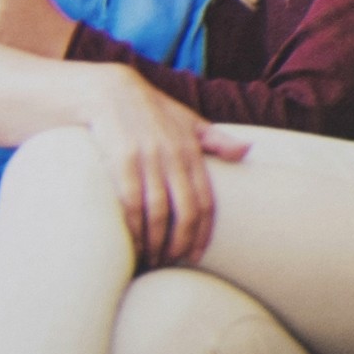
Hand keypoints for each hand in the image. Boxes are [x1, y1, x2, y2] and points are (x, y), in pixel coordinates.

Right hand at [75, 71, 231, 264]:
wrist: (106, 90)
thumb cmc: (149, 110)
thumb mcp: (187, 120)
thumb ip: (215, 139)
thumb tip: (247, 151)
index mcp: (192, 151)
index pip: (205, 200)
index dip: (203, 231)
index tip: (197, 255)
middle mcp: (173, 157)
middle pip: (185, 211)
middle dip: (180, 242)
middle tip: (172, 263)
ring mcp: (147, 159)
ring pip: (159, 211)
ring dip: (156, 241)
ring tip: (152, 260)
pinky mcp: (120, 160)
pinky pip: (130, 202)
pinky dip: (133, 227)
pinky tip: (132, 243)